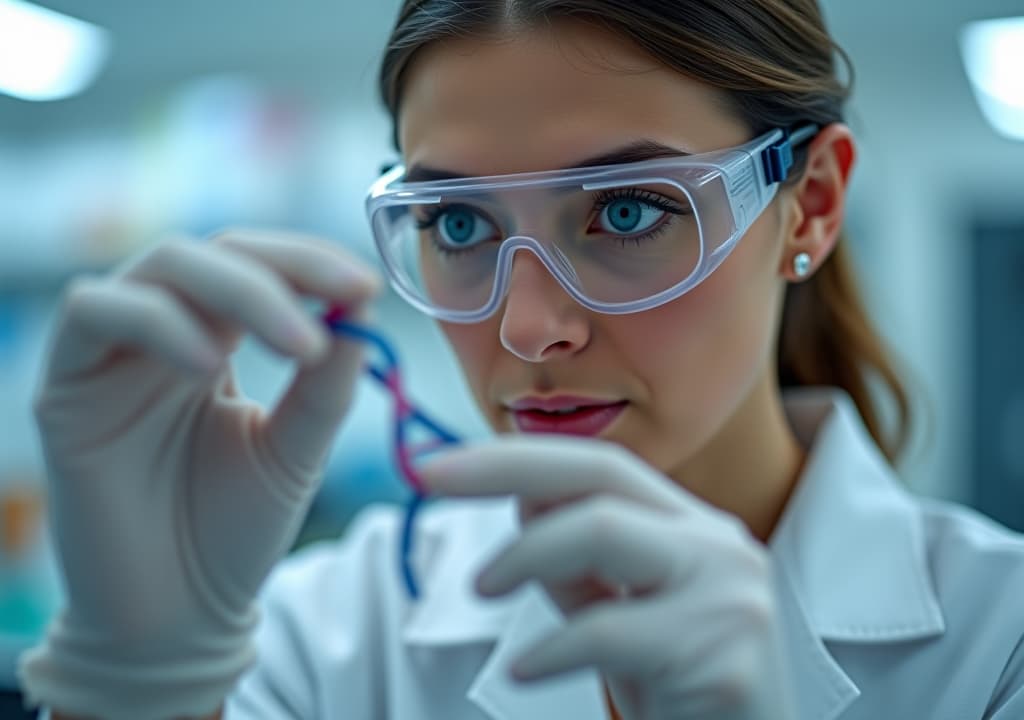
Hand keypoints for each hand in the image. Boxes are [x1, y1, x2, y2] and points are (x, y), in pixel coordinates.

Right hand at [19, 230, 380, 719]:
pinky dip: (159, 323)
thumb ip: (326, 381)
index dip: (312, 260)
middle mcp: (163, 334)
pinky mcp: (65, 386)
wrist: (178, 618)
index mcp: (218, 339)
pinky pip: (93, 313)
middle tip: (348, 297)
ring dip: (238, 291)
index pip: (258, 264)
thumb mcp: (298, 448)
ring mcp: (112, 355)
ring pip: (159, 268)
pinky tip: (211, 367)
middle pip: (214, 252)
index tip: (367, 284)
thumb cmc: (236, 531)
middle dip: (286, 269)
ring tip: (300, 347)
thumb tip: (361, 305)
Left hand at [420, 435, 795, 719]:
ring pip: (603, 529)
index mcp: (693, 530)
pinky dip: (550, 649)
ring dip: (523, 554)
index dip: (516, 455)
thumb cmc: (678, 701)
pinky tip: (525, 669)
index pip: (599, 465)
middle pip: (601, 474)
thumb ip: (576, 563)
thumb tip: (523, 501)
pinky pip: (609, 632)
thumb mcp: (614, 618)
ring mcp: (731, 595)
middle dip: (505, 468)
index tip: (440, 463)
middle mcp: (720, 546)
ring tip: (482, 588)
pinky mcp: (726, 658)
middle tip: (430, 479)